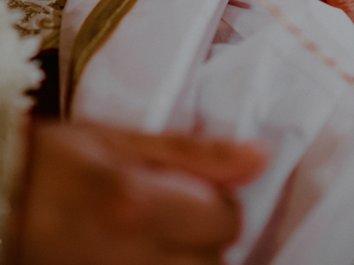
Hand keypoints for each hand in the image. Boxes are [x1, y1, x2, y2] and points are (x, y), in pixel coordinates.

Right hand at [11, 121, 265, 264]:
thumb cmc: (53, 160)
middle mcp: (127, 254)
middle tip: (182, 220)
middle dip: (208, 243)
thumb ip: (196, 153)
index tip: (202, 194)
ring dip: (187, 263)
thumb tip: (261, 158)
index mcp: (139, 204)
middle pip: (212, 264)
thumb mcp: (120, 140)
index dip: (223, 204)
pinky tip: (148, 254)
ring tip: (164, 241)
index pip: (226, 221)